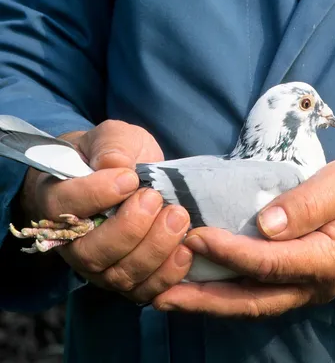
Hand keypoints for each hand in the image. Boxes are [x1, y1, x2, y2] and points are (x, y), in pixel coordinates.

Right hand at [19, 120, 192, 302]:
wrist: (126, 179)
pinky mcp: (127, 278)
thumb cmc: (113, 156)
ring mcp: (100, 266)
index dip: (96, 195)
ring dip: (153, 250)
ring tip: (178, 218)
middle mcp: (73, 242)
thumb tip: (115, 164)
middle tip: (155, 199)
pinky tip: (185, 250)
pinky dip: (166, 275)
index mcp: (58, 200)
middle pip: (92, 252)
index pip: (65, 206)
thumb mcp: (112, 137)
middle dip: (130, 228)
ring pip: (119, 275)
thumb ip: (111, 145)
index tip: (129, 178)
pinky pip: (143, 290)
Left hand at [153, 157, 334, 315]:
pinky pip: (255, 293)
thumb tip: (266, 224)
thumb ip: (305, 205)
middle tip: (162, 295)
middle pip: (252, 299)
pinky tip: (198, 287)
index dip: (229, 253)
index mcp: (325, 259)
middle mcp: (311, 284)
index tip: (194, 238)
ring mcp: (302, 287)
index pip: (268, 262)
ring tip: (168, 298)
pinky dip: (224, 294)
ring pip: (250, 303)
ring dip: (209, 303)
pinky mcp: (294, 280)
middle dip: (205, 300)